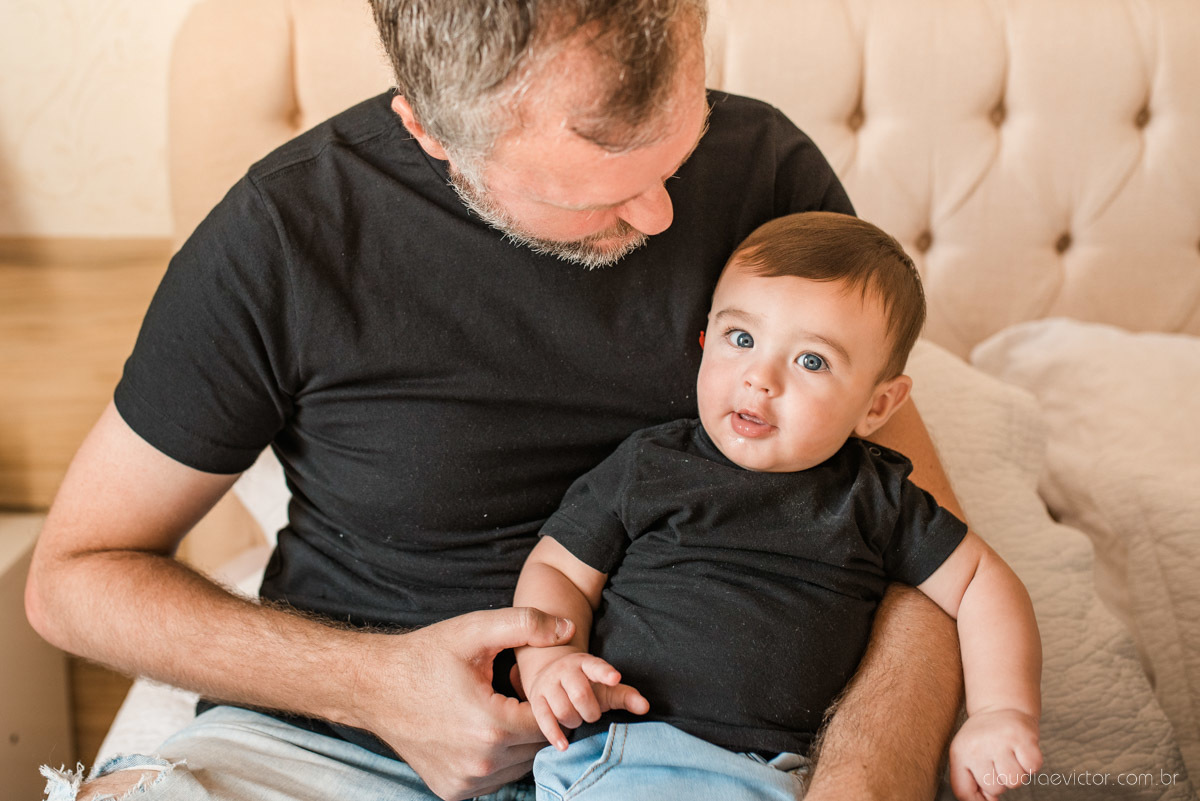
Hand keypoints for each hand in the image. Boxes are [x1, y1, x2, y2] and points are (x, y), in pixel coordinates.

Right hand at [347, 607, 574, 800]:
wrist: (372, 687)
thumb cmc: (424, 656)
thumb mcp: (475, 631)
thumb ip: (526, 624)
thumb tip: (568, 628)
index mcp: (491, 727)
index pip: (549, 722)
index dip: (546, 700)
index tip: (527, 683)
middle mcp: (480, 763)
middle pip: (536, 746)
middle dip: (533, 721)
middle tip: (513, 694)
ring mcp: (464, 782)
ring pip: (518, 765)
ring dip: (517, 742)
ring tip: (497, 710)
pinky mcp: (451, 791)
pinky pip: (494, 779)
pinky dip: (497, 758)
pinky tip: (481, 731)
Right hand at [523, 650, 648, 750]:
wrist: (549, 674)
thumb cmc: (586, 685)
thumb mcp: (606, 687)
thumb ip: (626, 696)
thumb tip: (645, 707)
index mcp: (586, 663)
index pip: (597, 667)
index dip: (605, 673)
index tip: (615, 678)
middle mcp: (566, 670)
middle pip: (580, 694)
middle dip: (590, 711)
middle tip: (591, 714)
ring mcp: (549, 684)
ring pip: (563, 709)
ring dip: (574, 721)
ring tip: (577, 718)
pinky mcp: (536, 700)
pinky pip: (544, 720)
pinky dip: (555, 735)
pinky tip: (564, 746)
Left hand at [949, 709, 1041, 800]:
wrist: (1000, 706)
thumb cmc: (983, 738)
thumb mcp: (965, 756)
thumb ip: (969, 784)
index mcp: (960, 752)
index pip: (963, 792)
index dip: (978, 800)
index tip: (988, 796)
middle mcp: (978, 746)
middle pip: (995, 789)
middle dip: (1000, 780)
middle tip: (998, 759)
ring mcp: (1001, 741)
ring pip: (1015, 782)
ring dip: (1017, 773)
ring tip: (1010, 755)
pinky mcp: (1023, 737)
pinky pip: (1033, 768)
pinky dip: (1031, 764)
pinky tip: (1021, 750)